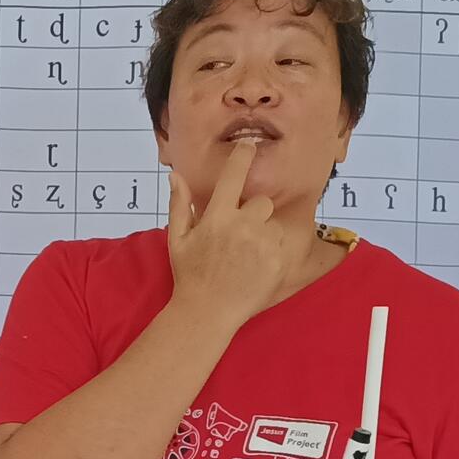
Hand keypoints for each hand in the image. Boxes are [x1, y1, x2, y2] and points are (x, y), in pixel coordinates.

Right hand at [164, 144, 285, 326]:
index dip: (243, 156)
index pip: (233, 176)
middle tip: (241, 236)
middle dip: (254, 214)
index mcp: (216, 217)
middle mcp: (241, 226)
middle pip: (262, 202)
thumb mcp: (177, 240)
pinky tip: (256, 268)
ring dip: (264, 234)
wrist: (207, 313)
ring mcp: (262, 244)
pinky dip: (273, 252)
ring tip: (248, 256)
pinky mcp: (277, 261)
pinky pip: (282, 244)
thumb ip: (180, 205)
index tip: (249, 146)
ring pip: (273, 224)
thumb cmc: (190, 275)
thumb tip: (176, 175)